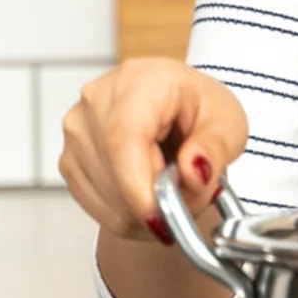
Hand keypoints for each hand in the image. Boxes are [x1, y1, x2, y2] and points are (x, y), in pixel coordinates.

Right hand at [59, 57, 247, 245]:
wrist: (178, 105)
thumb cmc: (199, 106)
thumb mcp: (228, 121)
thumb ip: (216, 147)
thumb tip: (194, 172)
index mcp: (140, 80)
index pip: (123, 139)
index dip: (139, 186)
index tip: (162, 217)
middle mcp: (97, 101)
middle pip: (113, 172)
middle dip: (156, 202)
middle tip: (192, 197)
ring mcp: (77, 131)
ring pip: (104, 196)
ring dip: (144, 211)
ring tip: (174, 186)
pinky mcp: (69, 158)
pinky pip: (95, 206)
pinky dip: (127, 213)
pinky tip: (150, 192)